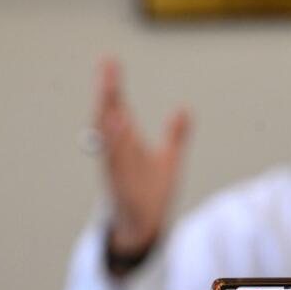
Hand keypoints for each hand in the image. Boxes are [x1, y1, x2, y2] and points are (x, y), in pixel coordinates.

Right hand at [95, 58, 189, 255]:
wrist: (143, 228)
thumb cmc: (150, 194)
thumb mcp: (168, 161)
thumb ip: (175, 135)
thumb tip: (184, 109)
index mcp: (125, 145)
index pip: (116, 108)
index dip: (112, 86)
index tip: (108, 61)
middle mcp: (116, 154)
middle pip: (108, 119)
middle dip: (107, 94)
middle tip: (106, 67)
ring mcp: (116, 171)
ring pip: (110, 142)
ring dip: (110, 120)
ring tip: (112, 97)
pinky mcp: (120, 189)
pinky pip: (115, 167)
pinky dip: (115, 151)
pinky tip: (118, 134)